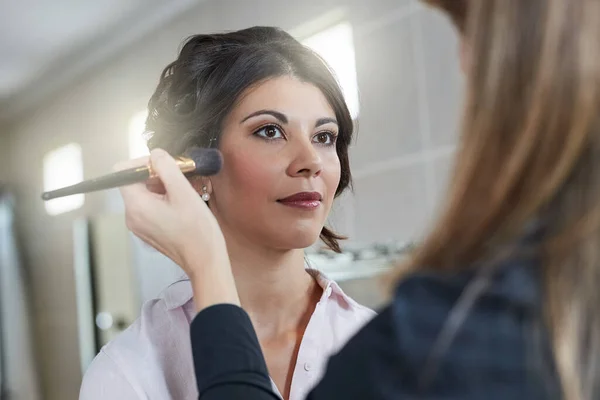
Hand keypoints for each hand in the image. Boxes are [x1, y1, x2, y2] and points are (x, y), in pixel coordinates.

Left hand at [116, 149, 239, 309]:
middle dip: (158, 174)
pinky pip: (151, 205)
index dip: (144, 162)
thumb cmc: (197, 231)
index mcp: (136, 205)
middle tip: (182, 176)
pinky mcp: (149, 229)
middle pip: (136, 181)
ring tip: (186, 190)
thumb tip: (156, 153)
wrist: (205, 260)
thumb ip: (167, 168)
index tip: (166, 165)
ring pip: (146, 193)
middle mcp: (132, 216)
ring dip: (164, 186)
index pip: (125, 171)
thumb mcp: (183, 192)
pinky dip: (165, 198)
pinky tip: (183, 202)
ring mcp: (139, 224)